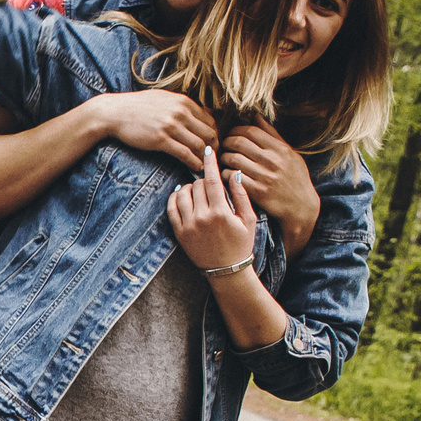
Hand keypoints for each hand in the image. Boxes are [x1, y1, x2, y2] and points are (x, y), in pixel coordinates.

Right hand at [91, 89, 218, 168]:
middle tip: (211, 158)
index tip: (211, 145)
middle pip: (209, 133)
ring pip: (199, 145)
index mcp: (183, 102)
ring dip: (205, 157)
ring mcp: (171, 126)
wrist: (114, 112)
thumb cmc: (137, 106)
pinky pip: (184, 154)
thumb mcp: (163, 98)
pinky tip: (195, 168)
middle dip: (213, 147)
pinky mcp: (160, 139)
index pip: (210, 120)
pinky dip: (193, 162)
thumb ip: (182, 105)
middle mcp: (180, 112)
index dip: (214, 135)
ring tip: (205, 165)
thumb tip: (202, 111)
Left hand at [168, 144, 259, 275]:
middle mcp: (202, 218)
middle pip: (198, 185)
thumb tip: (234, 173)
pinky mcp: (179, 232)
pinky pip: (171, 208)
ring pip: (182, 193)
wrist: (227, 271)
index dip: (209, 162)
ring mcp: (188, 226)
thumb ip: (241, 195)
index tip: (208, 149)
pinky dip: (175, 197)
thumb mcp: (249, 219)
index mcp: (221, 213)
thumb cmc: (242, 244)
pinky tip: (183, 195)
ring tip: (198, 190)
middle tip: (211, 183)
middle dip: (205, 179)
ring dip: (190, 187)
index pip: (212, 180)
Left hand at [218, 117, 318, 254]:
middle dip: (226, 142)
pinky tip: (226, 174)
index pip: (250, 131)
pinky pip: (231, 176)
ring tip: (224, 160)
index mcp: (280, 149)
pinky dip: (224, 173)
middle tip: (224, 147)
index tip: (232, 135)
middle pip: (238, 142)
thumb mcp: (290, 154)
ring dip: (223, 158)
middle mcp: (272, 160)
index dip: (236, 130)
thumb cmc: (295, 178)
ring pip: (232, 158)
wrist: (301, 206)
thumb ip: (271, 135)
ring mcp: (264, 176)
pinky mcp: (256, 191)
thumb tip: (255, 116)